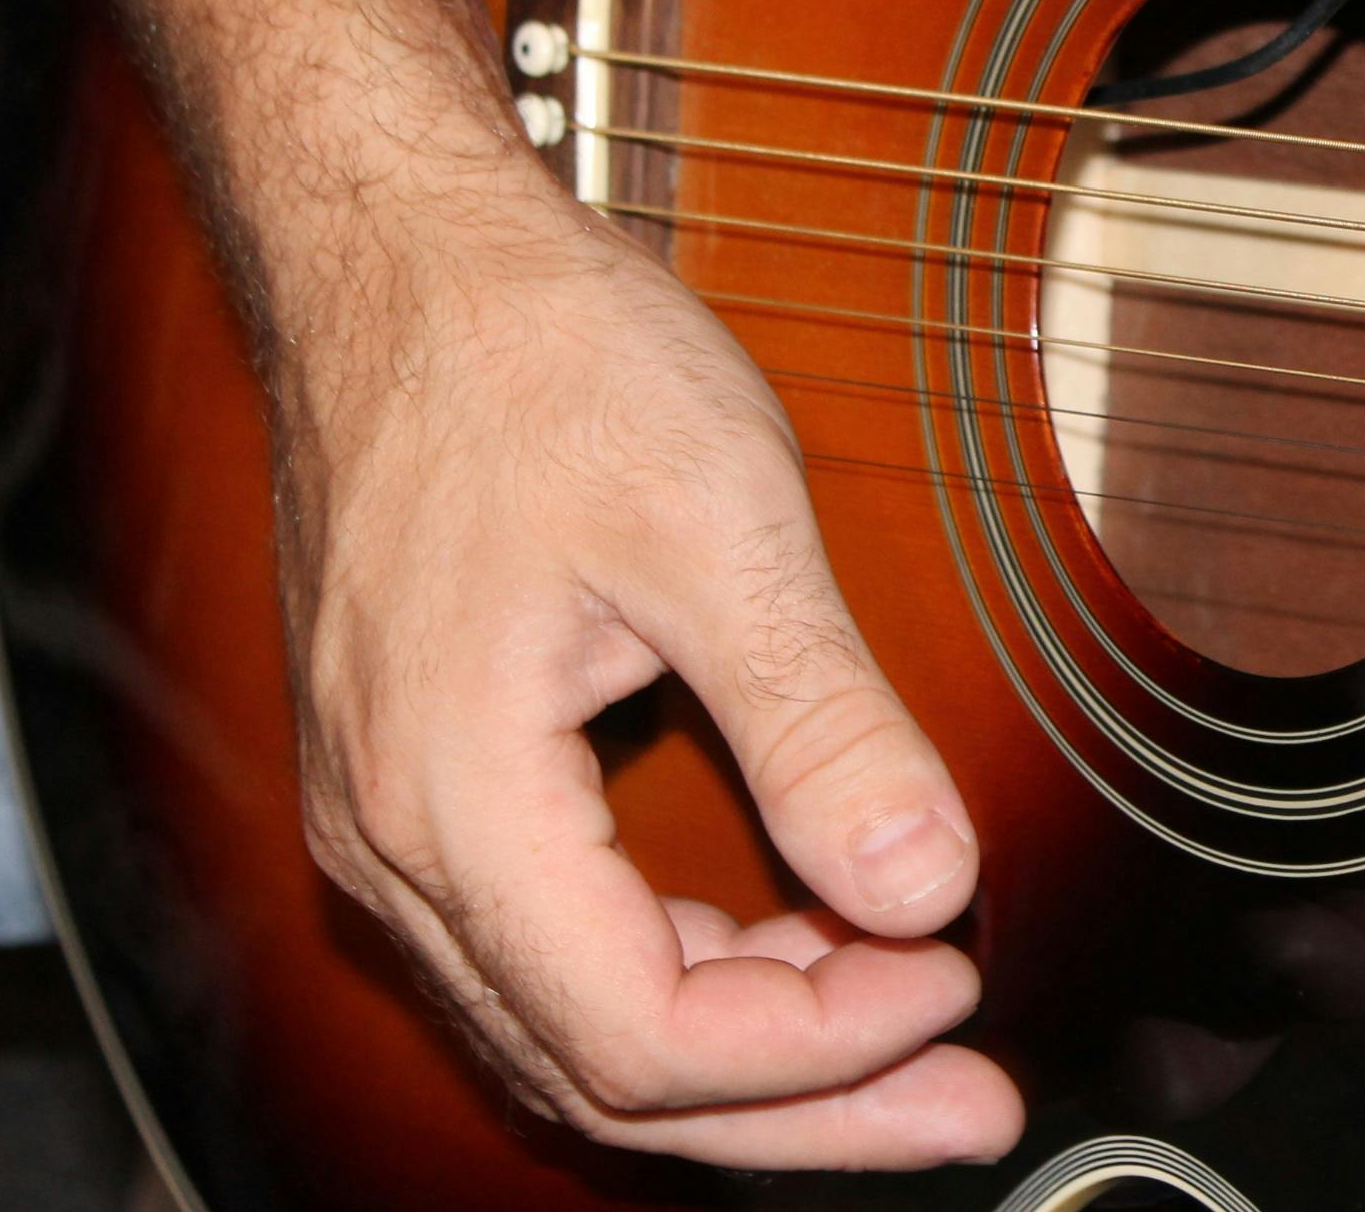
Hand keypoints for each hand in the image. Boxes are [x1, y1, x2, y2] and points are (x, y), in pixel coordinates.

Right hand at [273, 149, 1022, 1168]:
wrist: (407, 255)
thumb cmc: (533, 354)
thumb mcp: (714, 520)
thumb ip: (819, 719)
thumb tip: (926, 883)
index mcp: (448, 796)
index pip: (638, 1030)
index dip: (813, 1049)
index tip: (953, 986)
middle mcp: (398, 840)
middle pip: (606, 1066)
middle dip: (804, 1103)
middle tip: (966, 1109)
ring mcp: (404, 814)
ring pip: (582, 1018)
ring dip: (757, 1045)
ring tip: (916, 1035)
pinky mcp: (440, 773)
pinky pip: (565, 936)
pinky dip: (696, 962)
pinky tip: (806, 940)